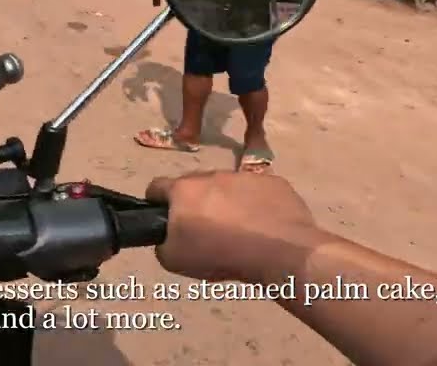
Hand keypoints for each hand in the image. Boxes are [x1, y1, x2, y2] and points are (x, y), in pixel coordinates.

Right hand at [145, 171, 320, 282]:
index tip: (165, 222)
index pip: (156, 187)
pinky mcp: (274, 182)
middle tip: (205, 233)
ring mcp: (244, 176)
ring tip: (239, 232)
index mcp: (183, 190)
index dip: (156, 204)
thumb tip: (168, 238)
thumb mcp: (174, 261)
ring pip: (227, 188)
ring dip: (226, 204)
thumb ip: (162, 244)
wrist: (280, 252)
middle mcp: (211, 175)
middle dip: (195, 205)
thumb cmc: (220, 254)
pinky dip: (255, 205)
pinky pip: (257, 192)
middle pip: (194, 187)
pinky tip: (264, 227)